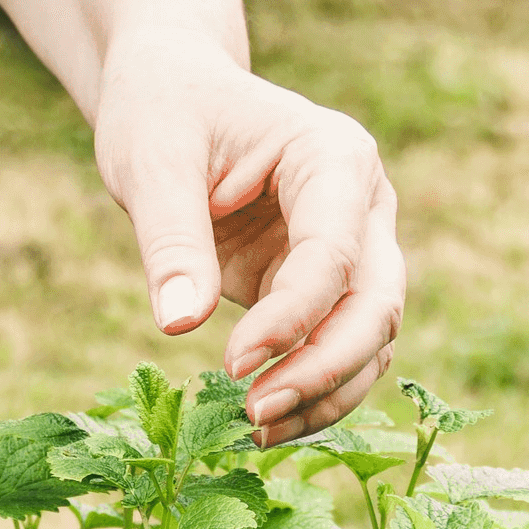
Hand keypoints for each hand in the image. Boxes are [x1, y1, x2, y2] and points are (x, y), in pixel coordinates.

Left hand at [93, 44, 404, 447]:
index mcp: (336, 156)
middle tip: (253, 414)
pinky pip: (340, 353)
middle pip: (377, 305)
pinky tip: (262, 425)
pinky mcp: (328, 290)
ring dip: (324, 396)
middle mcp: (364, 206)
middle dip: (324, 369)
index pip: (333, 254)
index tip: (230, 362)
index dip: (291, 318)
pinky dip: (312, 396)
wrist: (175, 95)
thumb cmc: (165, 111)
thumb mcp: (151, 160)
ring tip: (253, 432)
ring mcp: (356, 250)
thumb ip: (171, 238)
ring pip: (372, 341)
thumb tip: (178, 323)